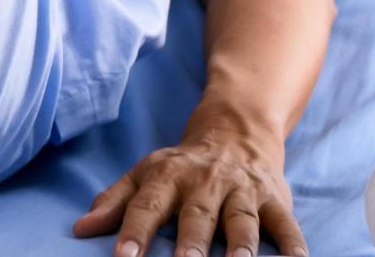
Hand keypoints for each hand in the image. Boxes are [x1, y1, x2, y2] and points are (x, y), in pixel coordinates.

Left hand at [72, 101, 306, 256]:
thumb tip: (80, 229)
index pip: (146, 205)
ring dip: (242, 244)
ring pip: (243, 219)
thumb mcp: (145, 173)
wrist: (236, 130)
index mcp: (168, 177)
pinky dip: (294, 241)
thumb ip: (115, 201)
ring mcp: (242, 191)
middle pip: (197, 215)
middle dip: (191, 242)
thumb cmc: (183, 165)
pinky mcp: (274, 198)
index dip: (133, 231)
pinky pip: (286, 221)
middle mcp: (206, 183)